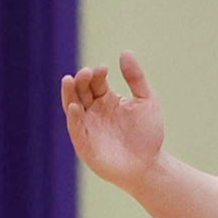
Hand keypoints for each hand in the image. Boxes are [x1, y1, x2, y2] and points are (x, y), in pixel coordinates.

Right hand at [61, 51, 165, 191]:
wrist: (149, 165)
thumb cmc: (147, 135)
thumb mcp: (146, 101)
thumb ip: (136, 78)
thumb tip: (125, 52)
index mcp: (105, 100)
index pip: (95, 82)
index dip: (97, 74)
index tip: (104, 69)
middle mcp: (93, 111)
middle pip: (81, 91)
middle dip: (81, 80)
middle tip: (86, 72)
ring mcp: (87, 127)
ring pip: (72, 106)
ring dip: (69, 93)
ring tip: (69, 79)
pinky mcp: (85, 144)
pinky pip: (76, 129)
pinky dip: (74, 117)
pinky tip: (75, 106)